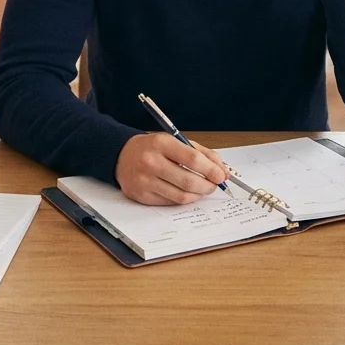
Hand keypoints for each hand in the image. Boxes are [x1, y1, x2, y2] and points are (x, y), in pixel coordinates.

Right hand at [114, 133, 229, 205]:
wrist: (121, 155)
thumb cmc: (153, 148)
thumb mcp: (176, 141)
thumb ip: (202, 154)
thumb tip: (223, 171)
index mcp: (161, 143)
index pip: (192, 159)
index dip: (211, 170)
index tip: (221, 175)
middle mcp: (151, 162)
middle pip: (188, 181)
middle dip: (208, 186)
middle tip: (214, 185)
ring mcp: (145, 181)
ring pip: (181, 196)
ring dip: (198, 195)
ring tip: (202, 189)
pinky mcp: (141, 196)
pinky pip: (170, 202)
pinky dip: (183, 199)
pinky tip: (186, 192)